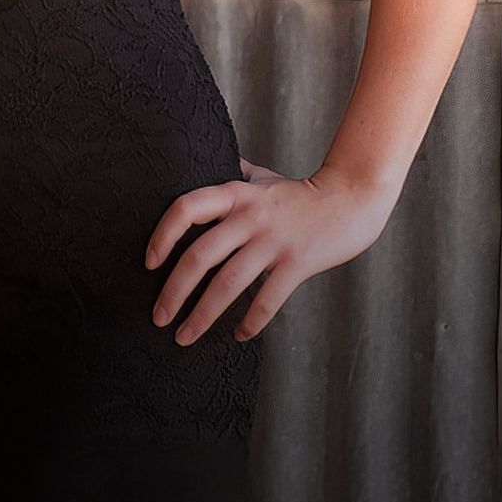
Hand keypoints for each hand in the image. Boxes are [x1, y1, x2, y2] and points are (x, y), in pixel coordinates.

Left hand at [143, 157, 397, 345]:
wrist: (352, 197)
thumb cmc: (300, 191)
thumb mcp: (261, 177)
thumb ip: (233, 176)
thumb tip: (204, 164)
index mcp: (235, 193)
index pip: (186, 208)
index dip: (162, 235)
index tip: (149, 263)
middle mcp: (249, 216)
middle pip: (200, 255)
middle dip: (174, 291)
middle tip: (158, 318)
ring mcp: (273, 240)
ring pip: (228, 284)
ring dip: (202, 315)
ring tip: (184, 338)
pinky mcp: (297, 262)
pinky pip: (266, 300)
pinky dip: (249, 322)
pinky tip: (237, 335)